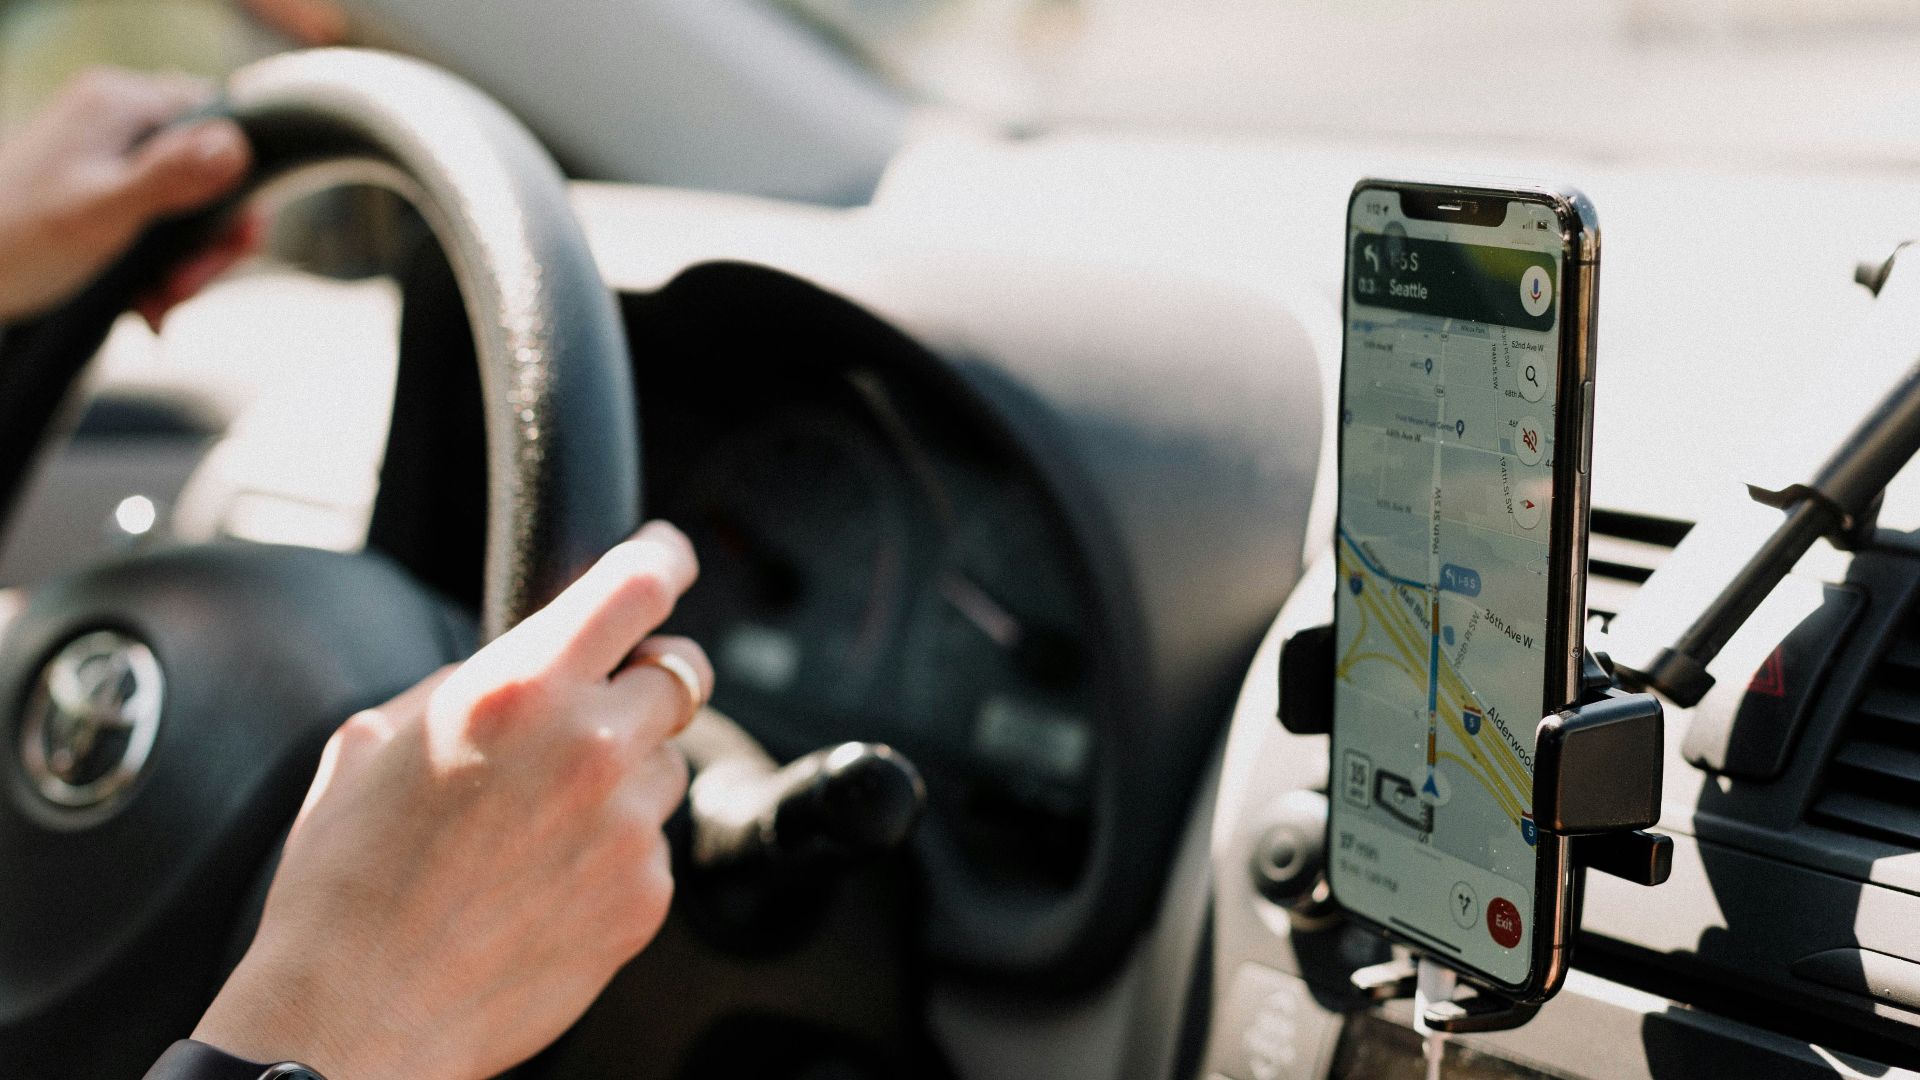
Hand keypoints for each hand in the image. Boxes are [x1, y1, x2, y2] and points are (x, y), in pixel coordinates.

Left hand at [0, 68, 256, 327]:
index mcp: (121, 104)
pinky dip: (165, 267)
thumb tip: (236, 146)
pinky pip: (164, 224)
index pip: (221, 122)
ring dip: (189, 264)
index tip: (238, 240)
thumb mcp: (103, 211)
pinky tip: (148, 301)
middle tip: (187, 286)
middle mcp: (120, 120)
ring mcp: (113, 155)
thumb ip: (171, 177)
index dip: (243, 185)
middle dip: (209, 241)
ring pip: (192, 206)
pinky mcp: (108, 190)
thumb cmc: (17, 241)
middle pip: (212, 172)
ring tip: (161, 302)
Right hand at [193, 521, 712, 1079]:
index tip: (670, 555)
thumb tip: (527, 659)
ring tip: (538, 822)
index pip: (637, 586)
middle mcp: (590, 746)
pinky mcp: (644, 894)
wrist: (356, 1016)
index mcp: (521, 688)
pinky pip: (653, 844)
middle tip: (595, 707)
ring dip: (624, 773)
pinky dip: (614, 849)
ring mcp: (627, 825)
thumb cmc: (347, 881)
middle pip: (678, 673)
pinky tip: (544, 879)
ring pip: (666, 764)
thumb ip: (473, 680)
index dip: (664, 558)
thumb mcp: (377, 739)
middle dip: (643, 680)